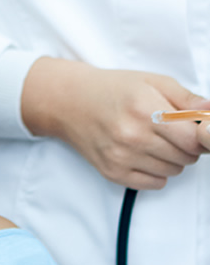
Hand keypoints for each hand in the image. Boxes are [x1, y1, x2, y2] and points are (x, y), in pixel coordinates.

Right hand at [22, 57, 209, 189]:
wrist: (69, 102)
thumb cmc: (111, 90)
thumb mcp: (152, 81)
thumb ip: (186, 98)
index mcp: (146, 111)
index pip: (194, 139)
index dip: (202, 135)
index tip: (195, 128)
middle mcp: (132, 137)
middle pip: (186, 157)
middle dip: (187, 145)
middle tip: (172, 131)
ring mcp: (121, 157)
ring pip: (173, 171)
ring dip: (172, 158)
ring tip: (155, 141)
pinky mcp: (112, 172)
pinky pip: (154, 183)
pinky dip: (157, 172)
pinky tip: (145, 155)